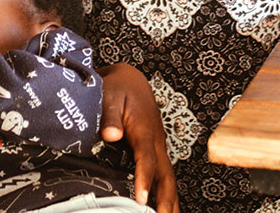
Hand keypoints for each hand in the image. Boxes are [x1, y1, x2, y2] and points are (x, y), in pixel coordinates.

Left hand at [99, 63, 178, 212]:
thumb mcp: (109, 96)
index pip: (147, 160)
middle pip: (166, 176)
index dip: (145, 180)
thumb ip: (109, 116)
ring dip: (170, 202)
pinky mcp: (156, 151)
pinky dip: (167, 195)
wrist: (131, 80)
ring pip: (168, 179)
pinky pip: (164, 176)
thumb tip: (111, 135)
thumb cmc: (118, 88)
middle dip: (166, 201)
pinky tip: (165, 210)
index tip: (142, 201)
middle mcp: (157, 142)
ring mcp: (159, 147)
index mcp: (146, 130)